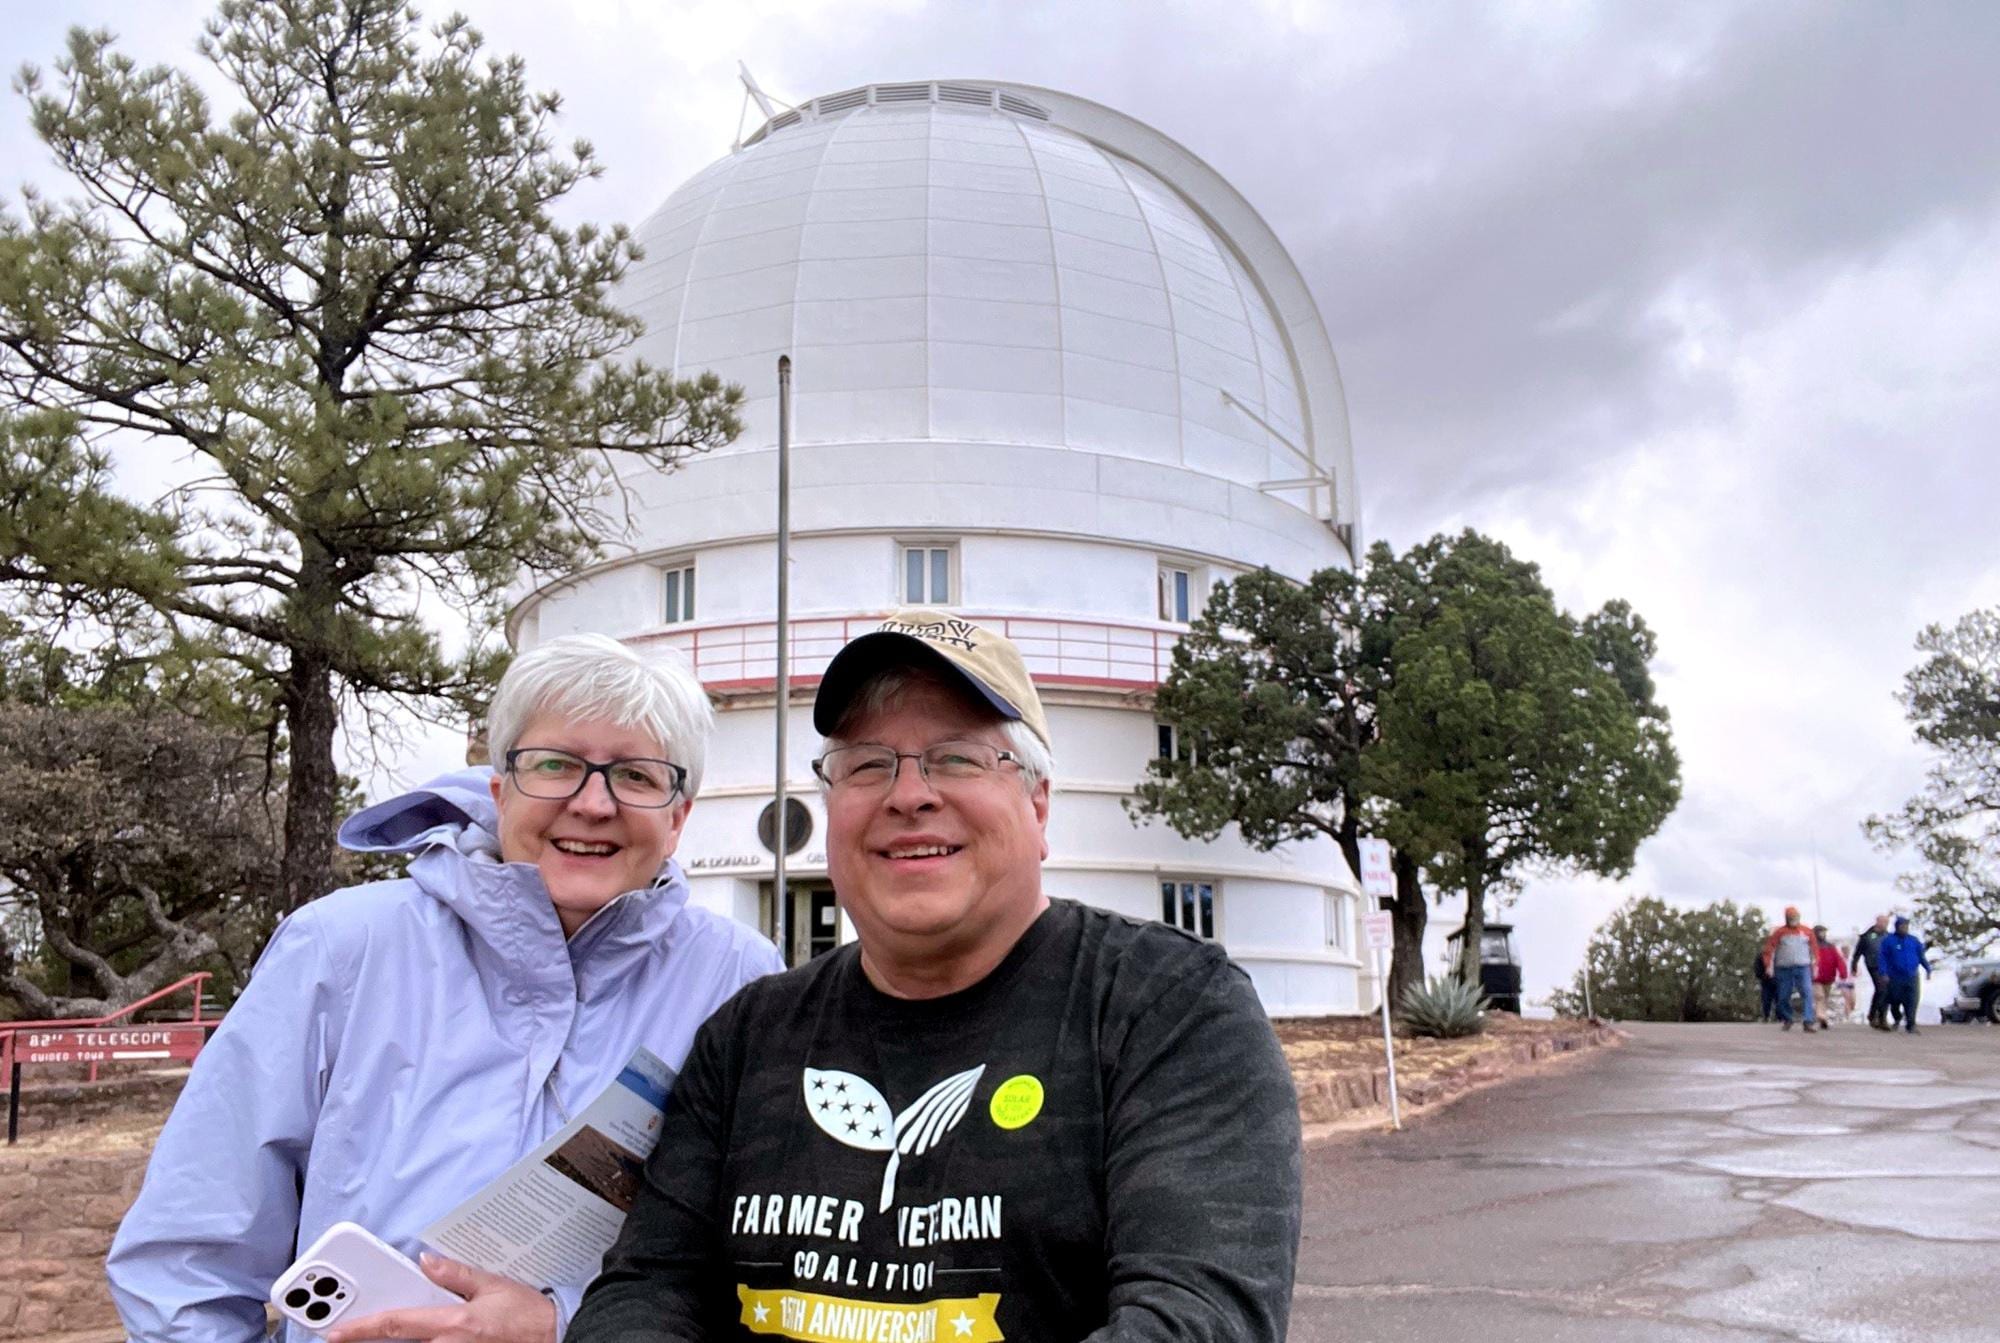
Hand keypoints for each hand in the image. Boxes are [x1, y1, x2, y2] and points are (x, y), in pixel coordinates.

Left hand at [325, 1254, 554, 1342]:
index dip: (361, 1329)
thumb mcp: (493, 1286)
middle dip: (372, 1340)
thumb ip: (456, 1275)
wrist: (556, 1337)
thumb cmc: (528, 1316)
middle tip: (347, 1335)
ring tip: (379, 1333)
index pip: (396, 1324)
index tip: (335, 1333)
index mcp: (453, 1323)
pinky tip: (419, 1337)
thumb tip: (427, 1263)